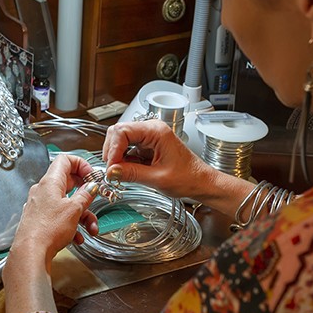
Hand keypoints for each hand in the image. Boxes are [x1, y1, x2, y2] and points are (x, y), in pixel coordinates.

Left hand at [10, 154, 98, 270]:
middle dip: (85, 195)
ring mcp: (41, 206)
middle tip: (94, 200)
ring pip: (66, 204)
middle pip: (68, 183)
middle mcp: (43, 191)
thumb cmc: (47, 230)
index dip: (81, 165)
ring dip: (82, 215)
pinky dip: (71, 225)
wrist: (30, 253)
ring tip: (91, 228)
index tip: (92, 176)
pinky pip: (60, 217)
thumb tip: (91, 186)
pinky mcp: (40, 220)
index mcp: (50, 182)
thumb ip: (85, 195)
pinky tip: (78, 237)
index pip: (65, 160)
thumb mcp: (74, 210)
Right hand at [101, 120, 216, 199]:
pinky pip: (128, 150)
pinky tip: (126, 171)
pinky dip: (123, 160)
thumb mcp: (157, 178)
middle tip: (111, 170)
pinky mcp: (148, 147)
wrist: (201, 183)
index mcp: (156, 131)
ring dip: (117, 157)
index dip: (113, 149)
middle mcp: (152, 130)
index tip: (111, 166)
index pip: (123, 131)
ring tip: (119, 172)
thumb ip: (131, 174)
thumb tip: (111, 171)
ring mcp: (149, 137)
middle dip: (112, 151)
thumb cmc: (189, 177)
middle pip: (119, 132)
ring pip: (121, 141)